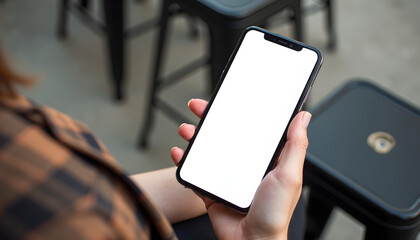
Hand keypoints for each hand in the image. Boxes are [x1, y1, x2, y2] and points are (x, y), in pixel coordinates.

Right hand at [171, 99, 310, 239]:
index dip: (240, 112)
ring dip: (194, 137)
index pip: (251, 129)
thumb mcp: (289, 175)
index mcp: (265, 159)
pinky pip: (196, 172)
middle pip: (225, 135)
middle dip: (210, 119)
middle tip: (199, 107)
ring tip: (187, 130)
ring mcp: (227, 177)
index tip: (230, 100)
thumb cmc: (274, 214)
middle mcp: (245, 165)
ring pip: (208, 150)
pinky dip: (185, 161)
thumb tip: (303, 117)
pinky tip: (179, 153)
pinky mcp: (212, 189)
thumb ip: (295, 146)